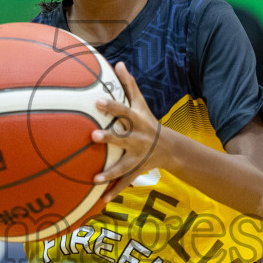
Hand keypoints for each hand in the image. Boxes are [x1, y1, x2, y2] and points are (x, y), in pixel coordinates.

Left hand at [92, 63, 165, 197]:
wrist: (169, 148)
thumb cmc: (147, 121)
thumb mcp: (141, 103)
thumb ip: (129, 84)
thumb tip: (118, 62)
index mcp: (137, 121)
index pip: (124, 111)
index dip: (112, 107)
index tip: (97, 102)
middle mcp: (138, 139)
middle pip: (123, 138)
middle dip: (109, 138)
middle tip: (93, 136)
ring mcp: (137, 157)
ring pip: (123, 165)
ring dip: (110, 172)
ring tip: (95, 178)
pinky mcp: (136, 171)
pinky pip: (125, 183)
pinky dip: (114, 192)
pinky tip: (101, 200)